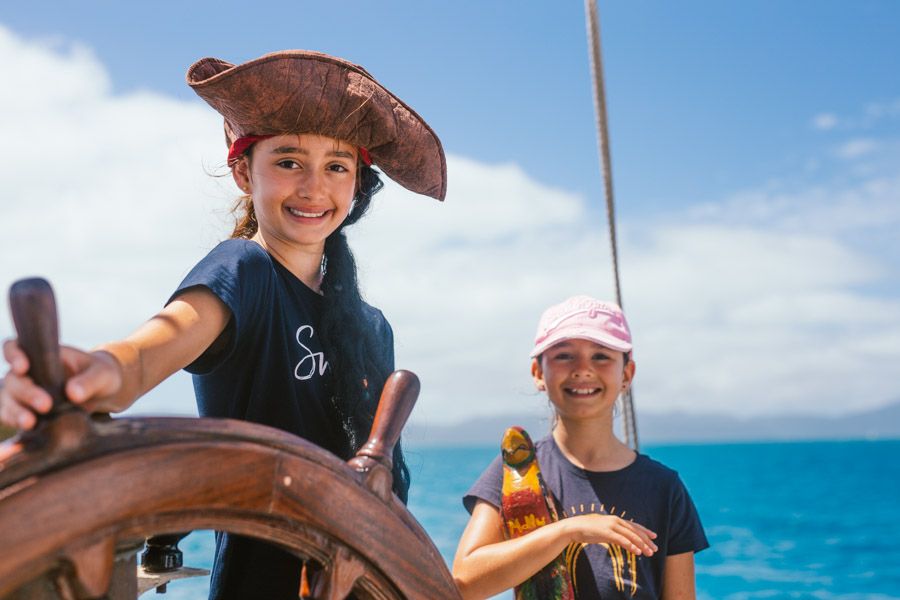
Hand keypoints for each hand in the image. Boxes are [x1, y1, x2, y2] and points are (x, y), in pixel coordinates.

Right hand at [1, 338, 123, 429]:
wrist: (104, 393)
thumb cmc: (101, 374)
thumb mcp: (102, 374)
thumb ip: (89, 381)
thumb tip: (72, 393)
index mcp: (44, 355)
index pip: (16, 347)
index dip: (13, 355)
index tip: (23, 367)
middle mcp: (29, 372)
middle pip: (13, 379)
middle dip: (26, 392)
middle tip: (46, 405)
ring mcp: (26, 392)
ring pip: (7, 399)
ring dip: (14, 411)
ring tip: (30, 423)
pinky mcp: (28, 410)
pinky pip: (10, 415)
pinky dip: (14, 421)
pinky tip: (28, 428)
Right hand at [564, 514, 658, 555]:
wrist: (574, 527)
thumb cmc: (589, 529)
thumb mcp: (604, 530)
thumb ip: (614, 533)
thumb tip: (621, 540)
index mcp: (616, 520)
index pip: (634, 526)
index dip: (645, 531)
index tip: (654, 537)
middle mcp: (616, 521)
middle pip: (635, 531)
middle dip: (646, 541)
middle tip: (655, 549)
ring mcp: (611, 526)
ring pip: (631, 536)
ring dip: (641, 545)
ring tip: (649, 553)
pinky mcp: (606, 532)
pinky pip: (621, 540)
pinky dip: (630, 545)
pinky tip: (637, 552)